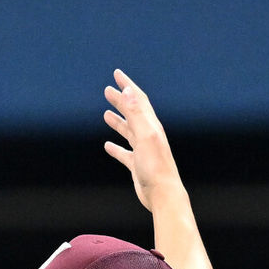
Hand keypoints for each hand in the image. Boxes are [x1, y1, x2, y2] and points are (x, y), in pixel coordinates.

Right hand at [103, 69, 183, 212]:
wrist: (162, 193)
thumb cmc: (156, 165)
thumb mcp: (145, 135)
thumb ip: (136, 113)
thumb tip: (127, 91)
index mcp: (151, 125)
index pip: (138, 99)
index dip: (128, 86)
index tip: (117, 75)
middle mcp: (148, 135)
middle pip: (132, 113)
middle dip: (120, 100)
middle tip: (107, 90)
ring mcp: (142, 150)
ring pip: (128, 131)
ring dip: (118, 121)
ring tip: (106, 114)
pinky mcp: (137, 165)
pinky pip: (124, 153)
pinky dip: (116, 147)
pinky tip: (107, 146)